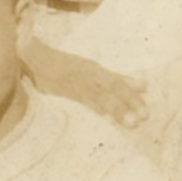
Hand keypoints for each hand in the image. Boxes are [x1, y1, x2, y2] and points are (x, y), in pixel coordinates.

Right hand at [25, 41, 147, 130]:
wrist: (35, 58)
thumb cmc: (65, 64)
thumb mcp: (92, 68)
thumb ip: (116, 78)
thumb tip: (141, 85)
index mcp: (95, 70)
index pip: (119, 83)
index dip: (133, 96)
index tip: (146, 109)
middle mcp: (89, 75)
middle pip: (113, 89)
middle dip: (129, 103)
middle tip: (143, 117)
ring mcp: (77, 83)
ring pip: (100, 96)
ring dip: (116, 109)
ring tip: (130, 122)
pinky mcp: (64, 90)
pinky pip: (82, 99)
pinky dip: (95, 108)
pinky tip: (105, 117)